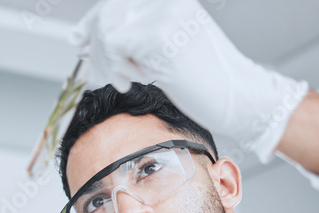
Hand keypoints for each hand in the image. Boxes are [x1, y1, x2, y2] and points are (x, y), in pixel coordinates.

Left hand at [73, 0, 308, 161]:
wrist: (240, 97)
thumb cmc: (210, 82)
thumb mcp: (171, 50)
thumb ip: (139, 39)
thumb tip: (94, 39)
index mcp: (171, 2)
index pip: (118, 2)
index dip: (93, 21)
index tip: (78, 39)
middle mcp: (167, 2)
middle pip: (108, 11)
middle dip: (95, 44)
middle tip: (98, 69)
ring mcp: (163, 16)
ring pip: (107, 29)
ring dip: (106, 60)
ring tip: (124, 79)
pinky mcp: (158, 37)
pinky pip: (114, 46)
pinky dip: (115, 68)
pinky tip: (131, 82)